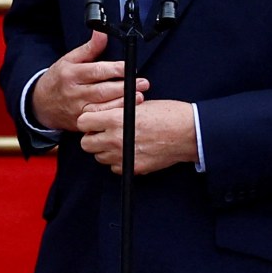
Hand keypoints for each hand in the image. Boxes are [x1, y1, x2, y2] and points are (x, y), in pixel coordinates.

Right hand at [30, 30, 146, 132]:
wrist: (40, 104)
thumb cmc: (59, 79)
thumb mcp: (69, 60)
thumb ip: (89, 48)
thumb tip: (101, 32)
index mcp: (71, 74)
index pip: (96, 71)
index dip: (115, 69)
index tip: (129, 67)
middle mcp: (74, 93)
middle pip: (102, 90)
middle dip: (125, 87)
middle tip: (143, 83)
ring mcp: (77, 109)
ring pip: (102, 108)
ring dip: (122, 103)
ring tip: (139, 97)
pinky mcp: (80, 122)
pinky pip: (99, 120)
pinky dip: (113, 116)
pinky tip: (126, 112)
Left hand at [76, 99, 197, 174]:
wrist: (188, 133)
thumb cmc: (168, 114)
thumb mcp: (138, 104)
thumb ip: (116, 111)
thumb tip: (102, 115)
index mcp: (115, 119)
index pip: (83, 122)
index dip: (88, 120)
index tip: (94, 120)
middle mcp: (116, 139)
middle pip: (86, 143)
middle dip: (92, 137)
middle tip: (103, 133)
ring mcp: (123, 156)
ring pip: (99, 157)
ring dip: (104, 150)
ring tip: (119, 141)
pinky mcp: (133, 168)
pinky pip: (114, 167)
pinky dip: (118, 161)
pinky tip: (129, 151)